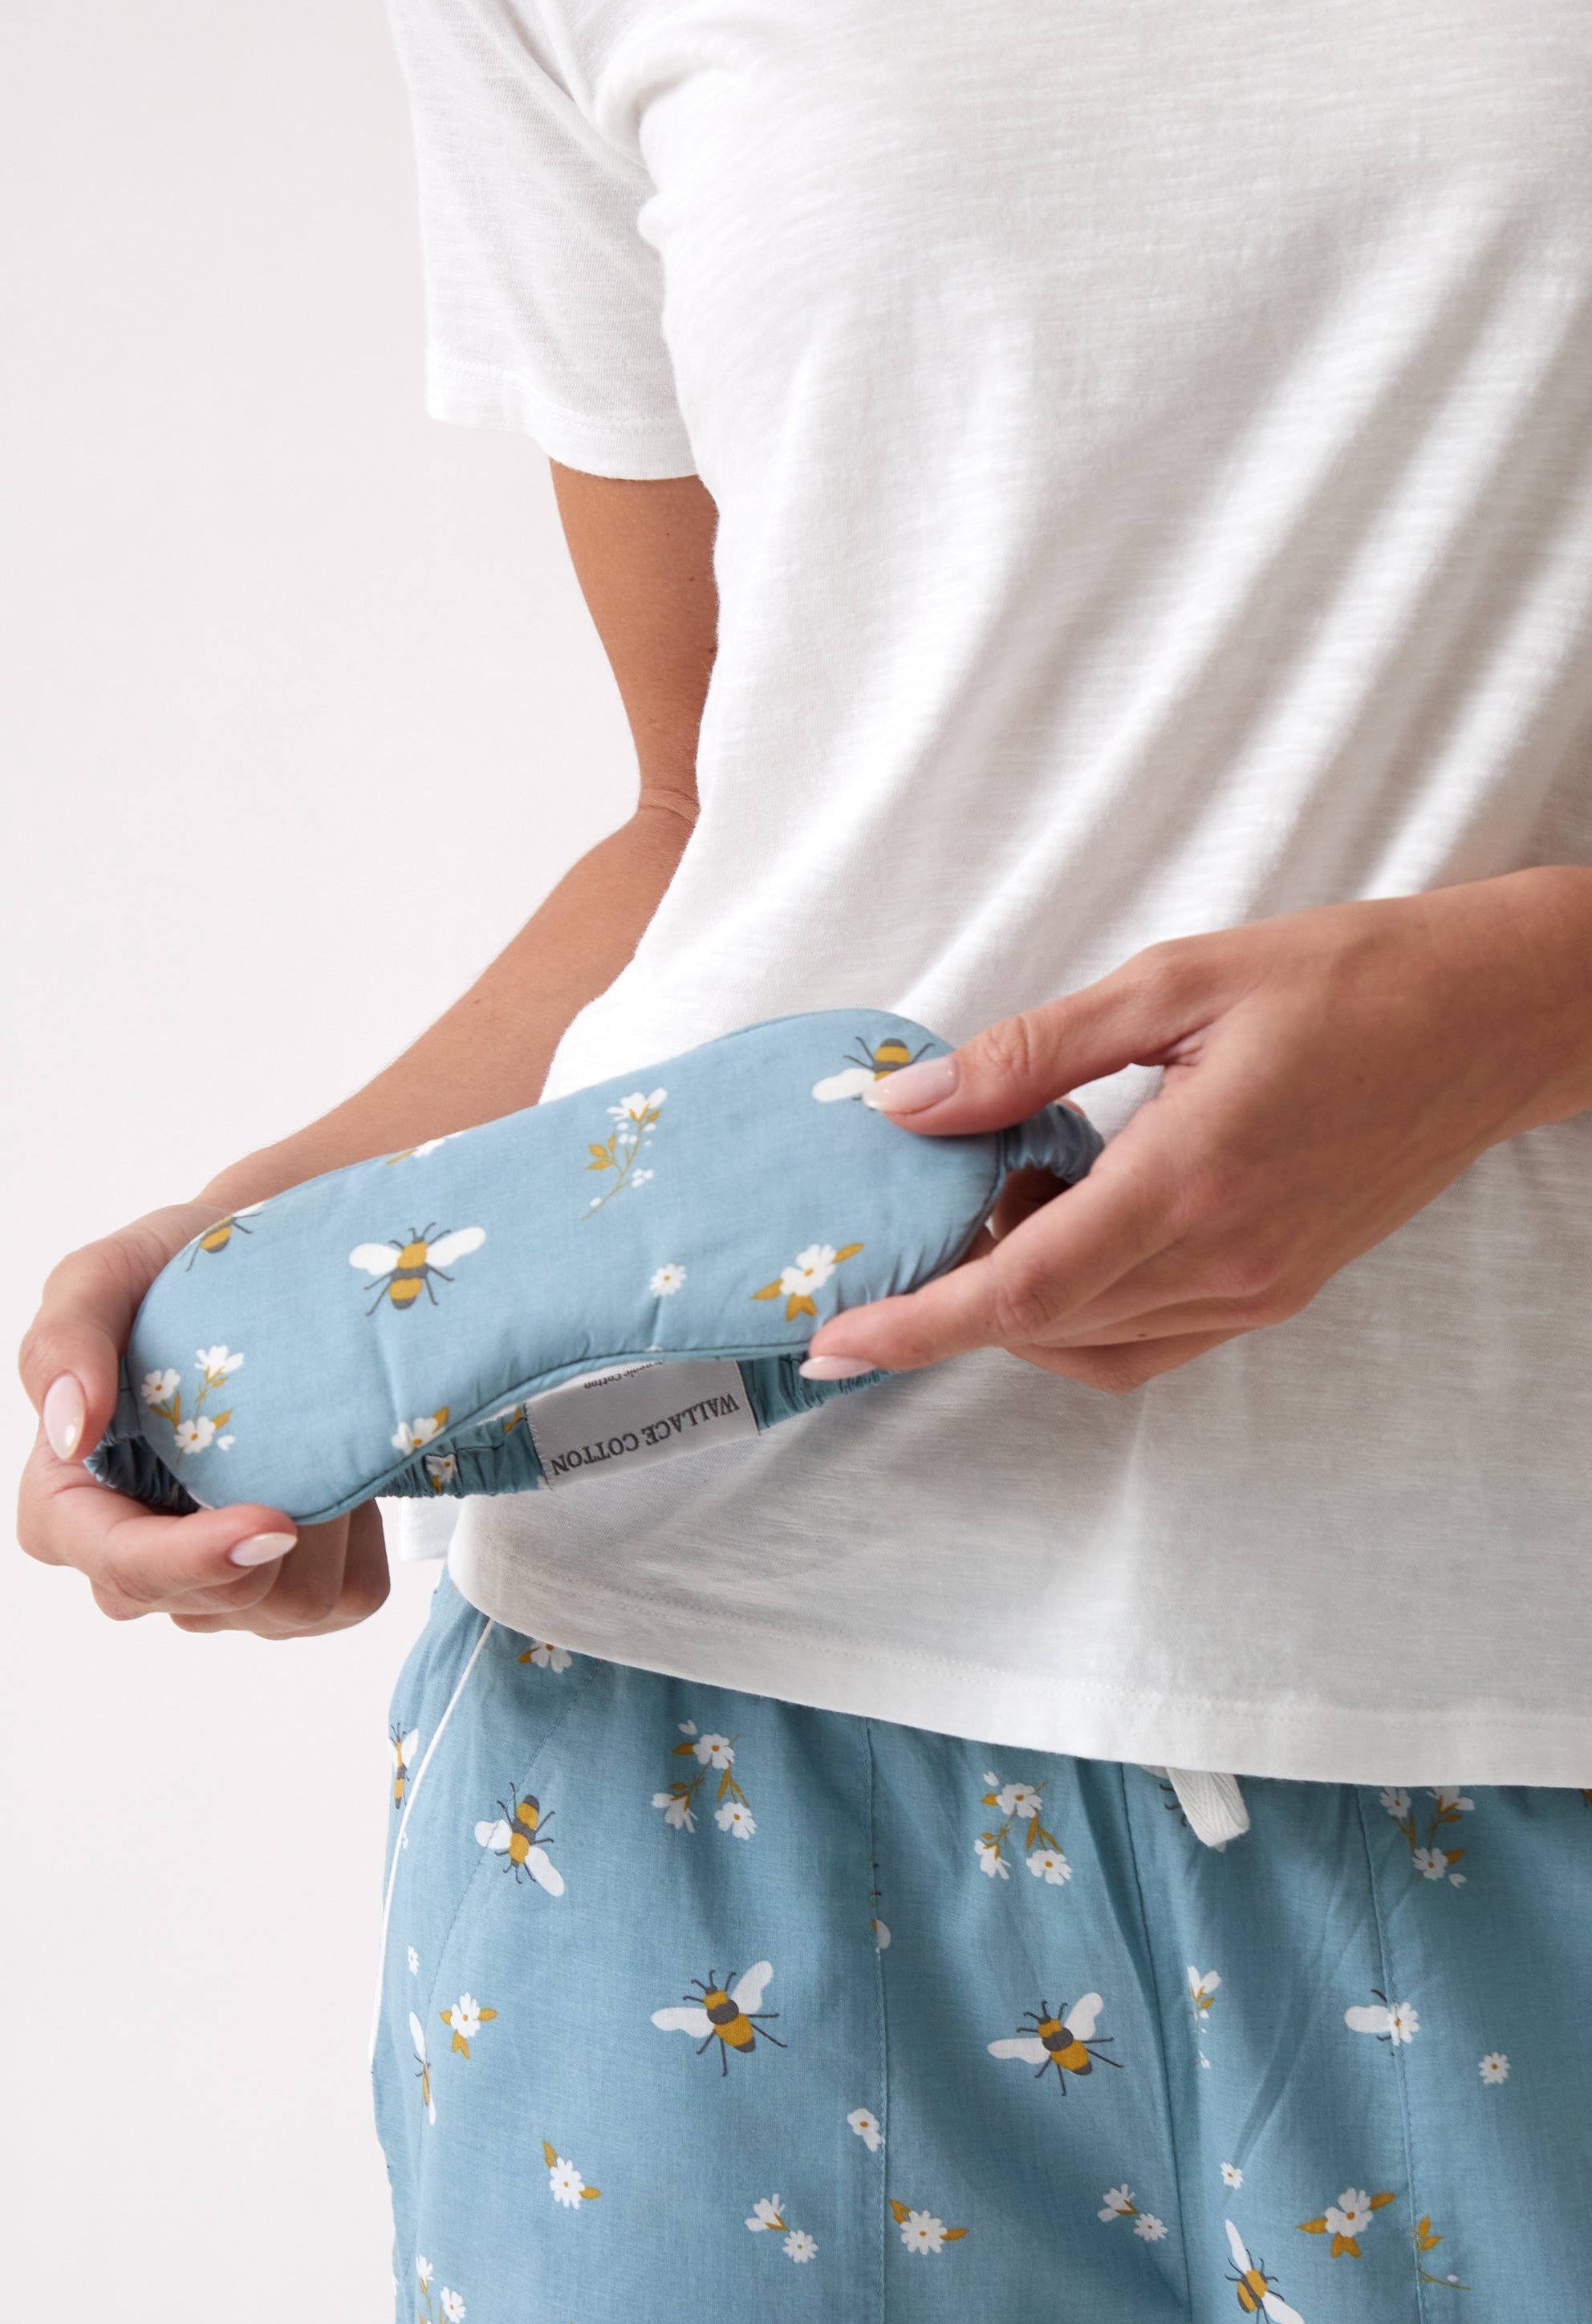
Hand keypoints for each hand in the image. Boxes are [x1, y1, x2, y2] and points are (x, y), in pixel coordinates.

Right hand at [16, 1201, 388, 1636]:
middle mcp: (137, 1559)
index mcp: (70, 1506)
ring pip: (287, 1607)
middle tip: (303, 1427)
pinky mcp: (294, 1586)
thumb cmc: (171, 1271)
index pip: (122, 1569)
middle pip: (209, 1602)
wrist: (273, 1262)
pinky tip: (343, 1475)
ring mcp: (217, 1583)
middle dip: (272, 1530)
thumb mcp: (99, 1280)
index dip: (193, 1559)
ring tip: (317, 1435)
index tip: (270, 1519)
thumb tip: (69, 1433)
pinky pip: (347, 1598)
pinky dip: (365, 1539)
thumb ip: (61, 1344)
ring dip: (325, 1525)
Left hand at [803, 870, 1591, 1395]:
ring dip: (1018, 1298)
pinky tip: (1071, 1220)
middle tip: (918, 1208)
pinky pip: (1146, 1338)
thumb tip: (911, 1105)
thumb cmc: (1347, 979)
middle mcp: (1228, 1260)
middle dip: (951, 1295)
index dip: (917, 1325)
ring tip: (1009, 1190)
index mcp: (1196, 1177)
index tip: (834, 1337)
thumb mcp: (1175, 982)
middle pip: (1044, 1326)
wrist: (1489, 1020)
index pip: (1024, 1289)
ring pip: (1091, 1344)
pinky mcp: (1277, 1293)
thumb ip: (1032, 1052)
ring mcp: (1258, 1290)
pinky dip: (1080, 1307)